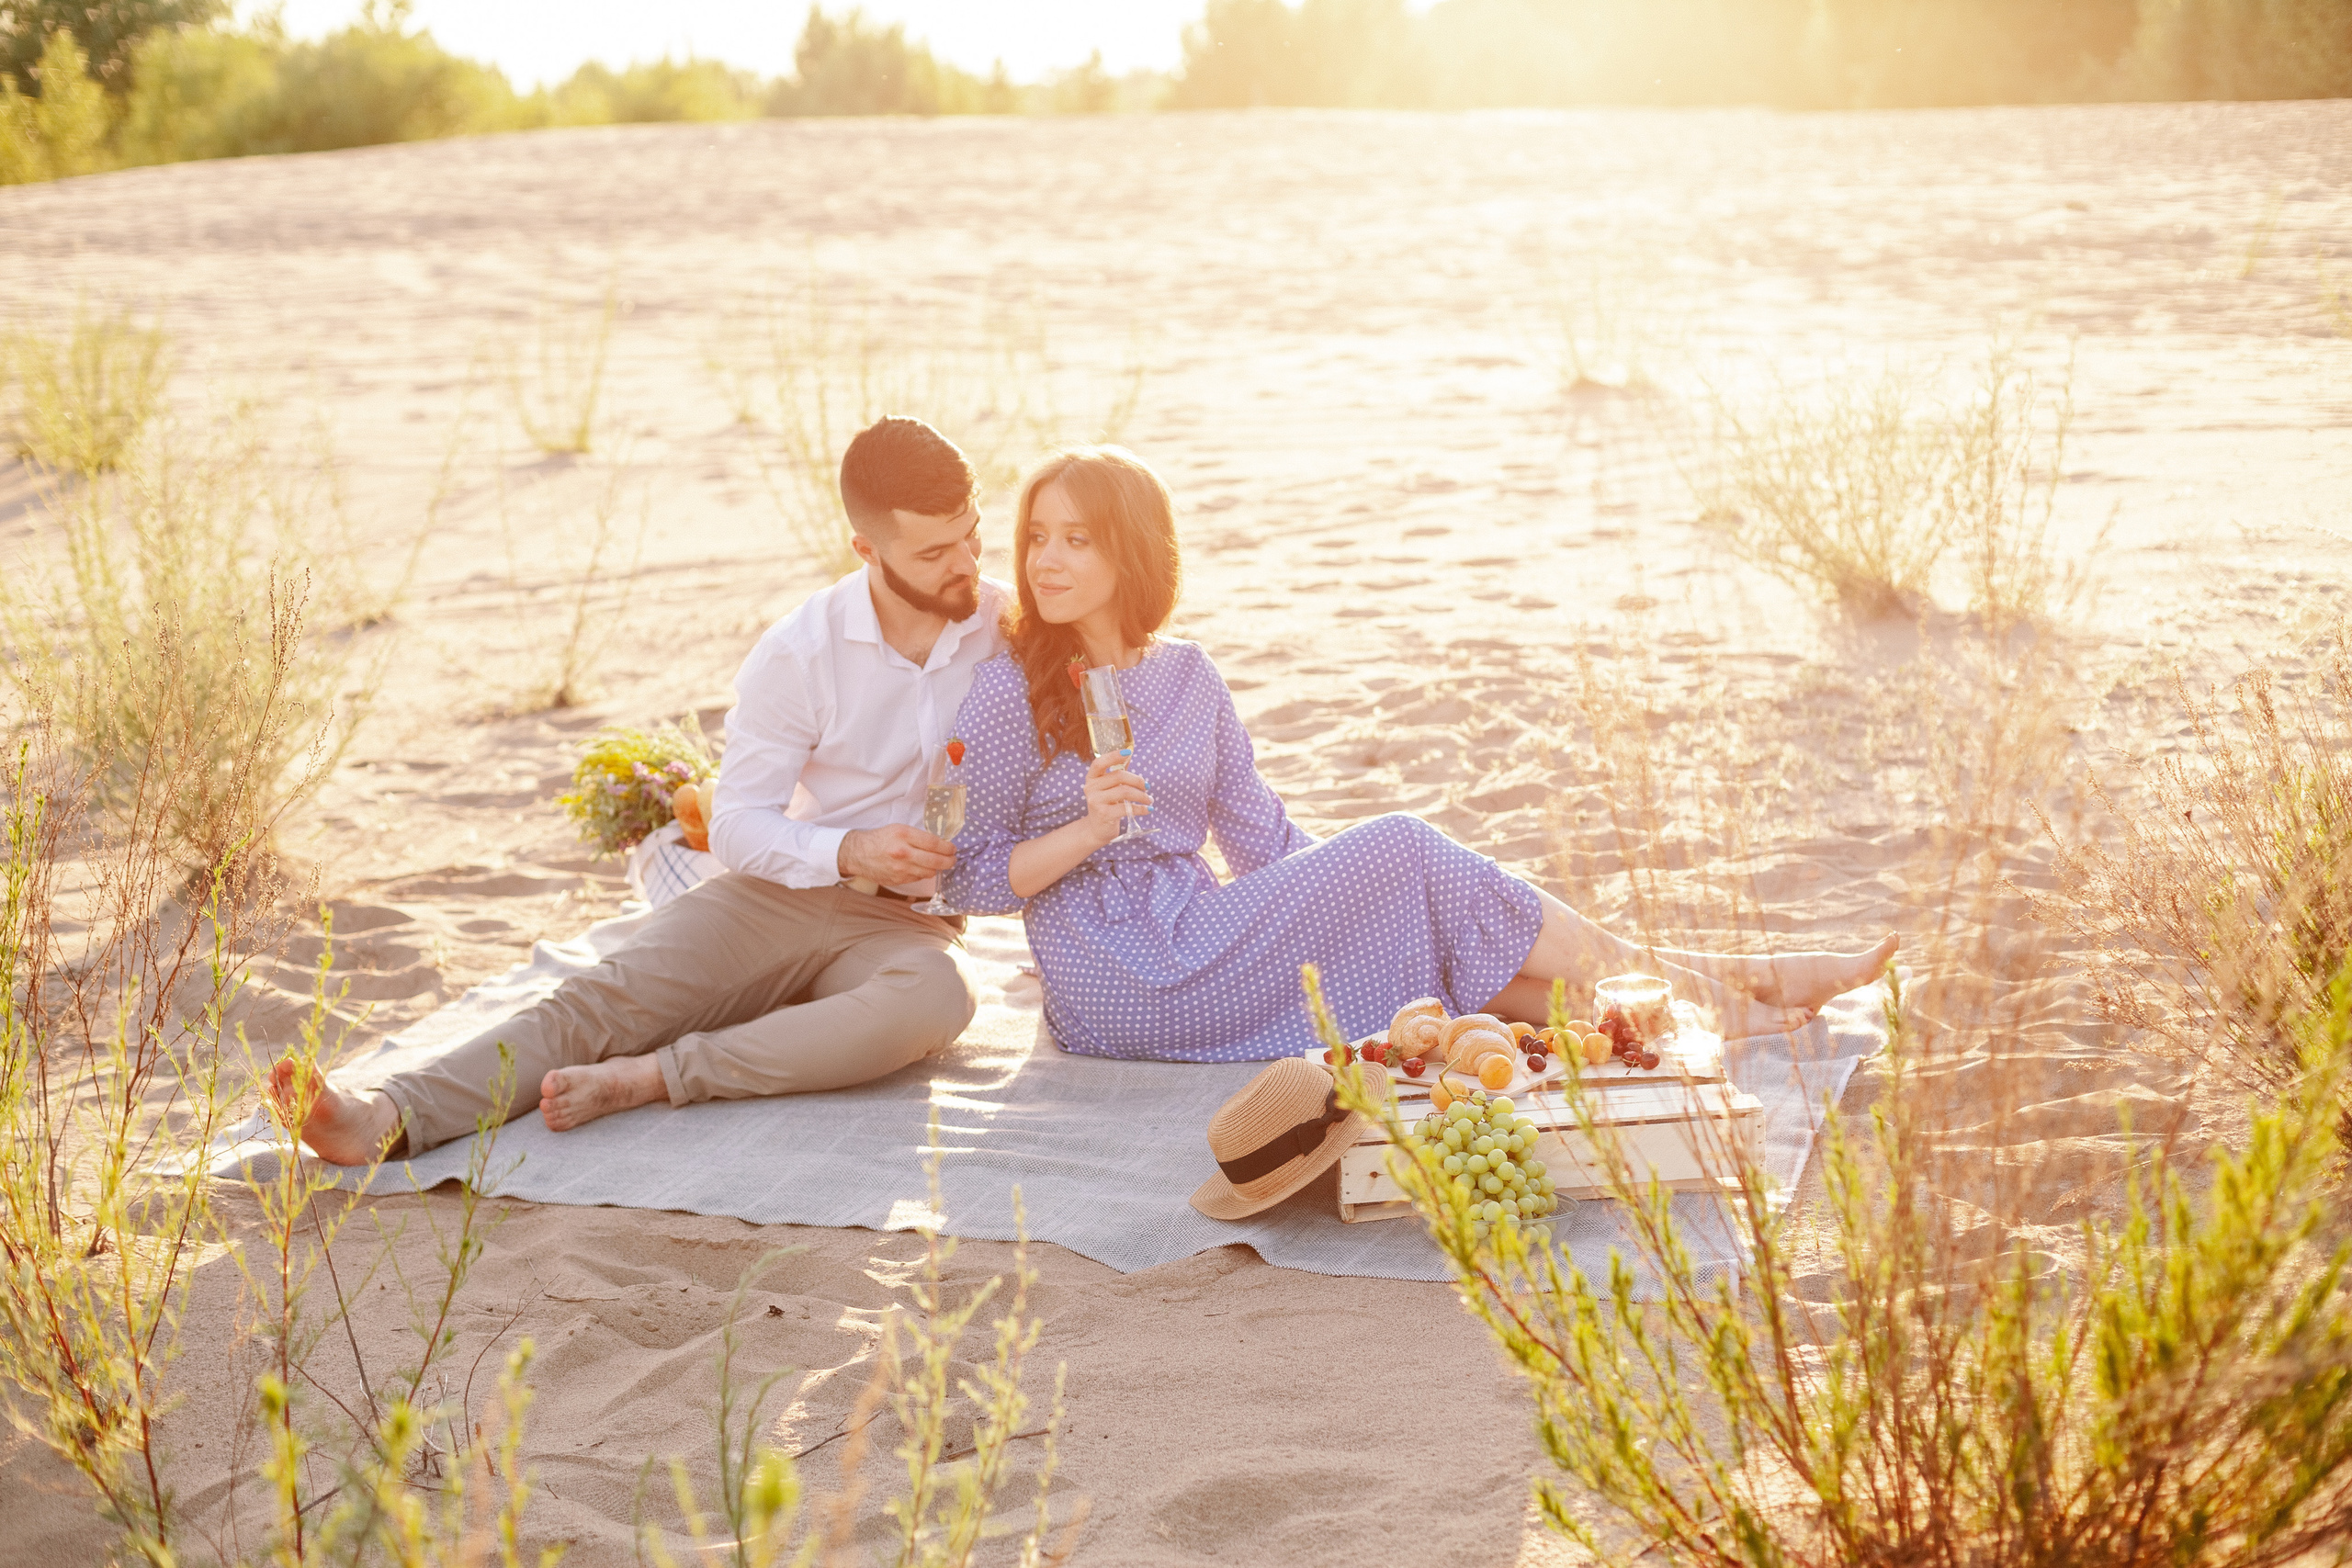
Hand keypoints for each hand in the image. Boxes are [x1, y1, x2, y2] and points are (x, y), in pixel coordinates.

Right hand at [838, 824, 954, 884]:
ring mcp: (900, 869)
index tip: (952, 848)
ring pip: (929, 872)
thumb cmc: (880, 839)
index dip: (947, 847)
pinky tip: (920, 867)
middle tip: (952, 859)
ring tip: (937, 863)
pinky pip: (918, 878)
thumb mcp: (899, 829)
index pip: (934, 843)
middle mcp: (903, 852)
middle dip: (949, 861)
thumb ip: (919, 836)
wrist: (858, 853)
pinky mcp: (898, 880)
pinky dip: (922, 873)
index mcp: (903, 835)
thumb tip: (940, 844)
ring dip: (936, 868)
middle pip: (935, 861)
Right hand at [1081, 752, 1151, 844]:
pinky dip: (1141, 808)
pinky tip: (1148, 809)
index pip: (1099, 763)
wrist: (1097, 829)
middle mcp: (1091, 788)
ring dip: (1142, 795)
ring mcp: (1095, 801)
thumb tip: (1129, 755)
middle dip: (1137, 780)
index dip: (1114, 756)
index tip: (1128, 752)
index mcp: (1091, 778)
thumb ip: (1116, 774)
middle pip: (1119, 776)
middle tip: (1147, 787)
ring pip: (1124, 791)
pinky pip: (1126, 808)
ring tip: (1149, 799)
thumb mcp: (1108, 788)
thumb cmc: (1106, 804)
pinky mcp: (1104, 814)